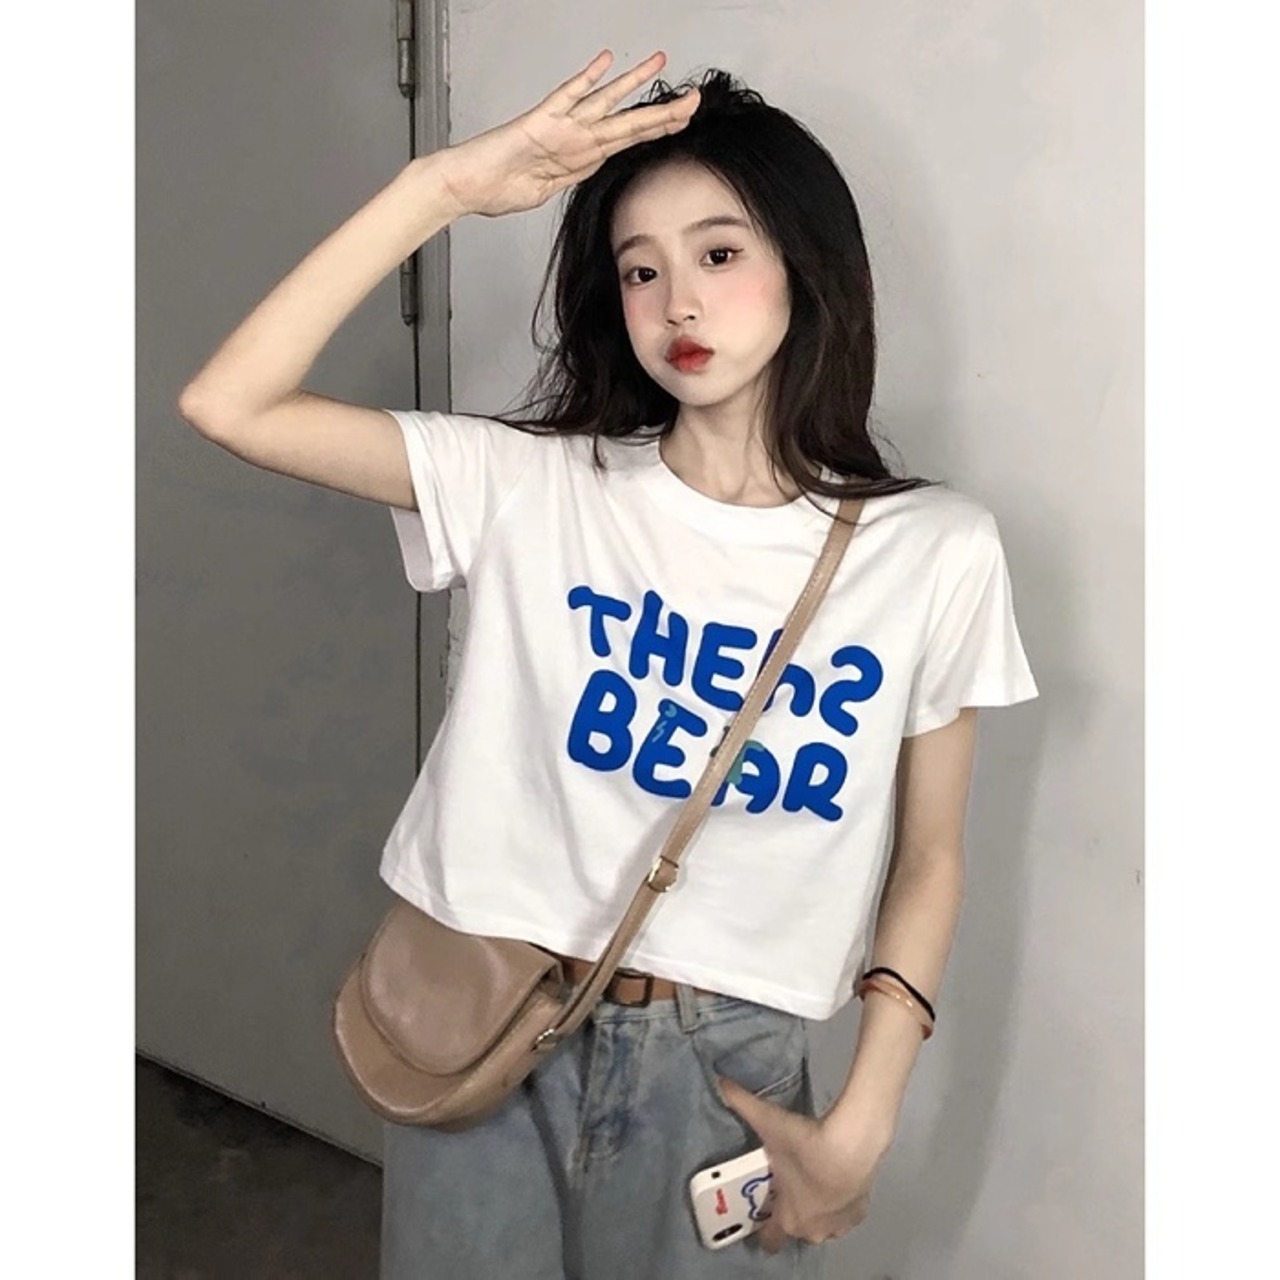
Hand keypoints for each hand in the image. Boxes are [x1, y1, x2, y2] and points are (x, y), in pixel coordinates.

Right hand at [438, 49, 699, 218]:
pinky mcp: (537, 123)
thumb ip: (564, 182)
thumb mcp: (541, 194)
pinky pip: (565, 97)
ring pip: (604, 103)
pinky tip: (604, 62)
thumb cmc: (494, 188)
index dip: (655, 132)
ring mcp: (557, 128)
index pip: (625, 142)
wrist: (463, 185)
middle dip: (663, 113)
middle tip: (694, 100)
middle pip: (626, 123)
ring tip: (660, 63)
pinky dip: (584, 80)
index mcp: (577, 158)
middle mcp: (573, 138)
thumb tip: (578, 175)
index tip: (682, 123)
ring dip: (633, 85)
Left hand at [718, 1075, 890, 1252]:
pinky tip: (835, 1176)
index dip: (764, 1229)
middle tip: (787, 1182)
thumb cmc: (805, 1145)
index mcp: (789, 1219)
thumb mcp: (768, 1120)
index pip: (771, 1240)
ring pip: (823, 1222)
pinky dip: (839, 1199)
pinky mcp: (860, 1212)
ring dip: (817, 1206)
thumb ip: (741, 1102)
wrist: (852, 1147)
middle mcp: (814, 1230)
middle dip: (792, 1209)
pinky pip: (844, 1212)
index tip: (761, 1214)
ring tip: (812, 1176)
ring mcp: (840, 1224)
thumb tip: (720, 1083)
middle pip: (798, 1228)